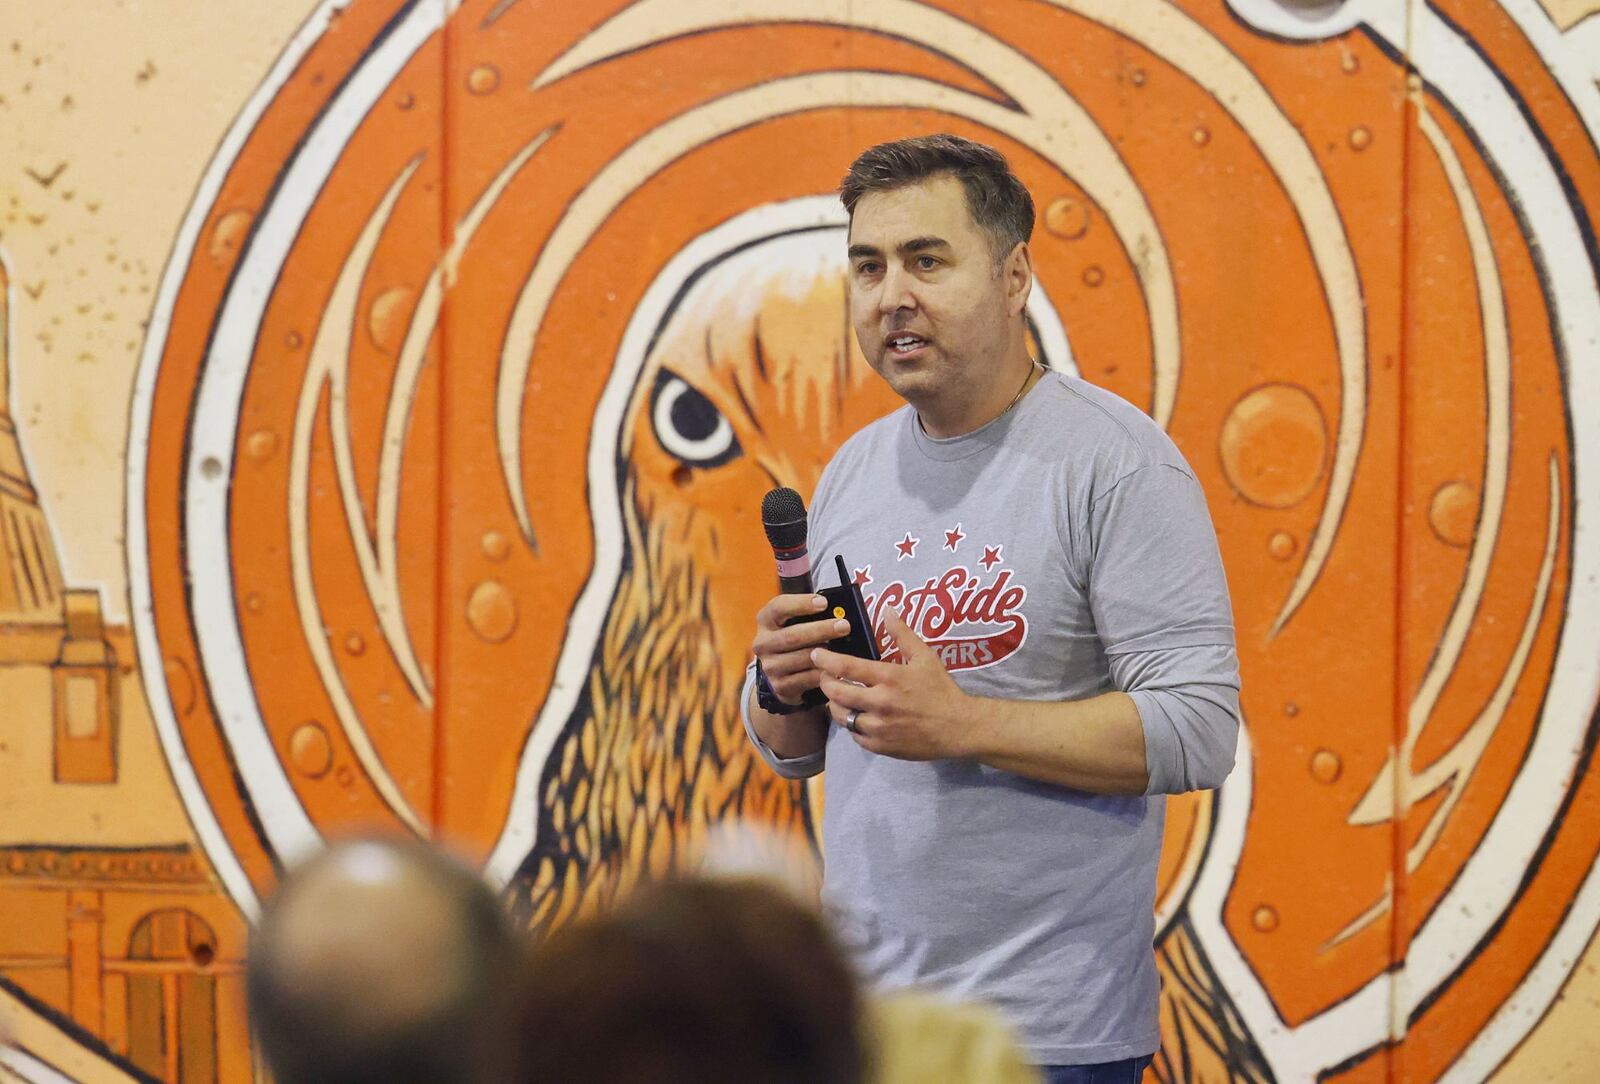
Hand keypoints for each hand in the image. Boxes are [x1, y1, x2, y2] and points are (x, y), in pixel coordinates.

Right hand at [751, 593, 854, 707]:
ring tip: (843, 649)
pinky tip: (837, 668)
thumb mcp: (794, 621)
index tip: (823, 603)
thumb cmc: (795, 637)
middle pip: (792, 636)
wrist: (779, 671)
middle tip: (844, 626)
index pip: (779, 607)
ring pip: (802, 659)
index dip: (801, 604)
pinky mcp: (780, 685)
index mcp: (766, 620)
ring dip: (825, 654)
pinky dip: (824, 672)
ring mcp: (770, 666)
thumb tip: (838, 610)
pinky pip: (807, 678)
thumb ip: (810, 614)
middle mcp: (763, 643)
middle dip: (821, 630)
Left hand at [813, 610, 972, 759]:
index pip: (846, 667)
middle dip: (825, 683)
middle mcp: (880, 703)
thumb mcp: (925, 657)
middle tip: (825, 677)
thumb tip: (888, 609)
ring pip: (841, 717)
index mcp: (889, 678)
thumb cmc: (941, 690)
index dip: (825, 660)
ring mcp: (879, 727)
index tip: (816, 654)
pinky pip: (855, 735)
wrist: (958, 728)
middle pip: (836, 693)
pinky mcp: (881, 746)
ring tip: (837, 697)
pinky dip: (852, 725)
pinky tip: (856, 717)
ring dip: (834, 705)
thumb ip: (903, 634)